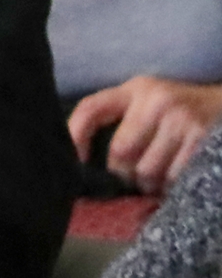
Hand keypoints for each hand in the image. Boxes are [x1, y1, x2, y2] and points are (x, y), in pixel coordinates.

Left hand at [72, 75, 221, 193]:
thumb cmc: (184, 110)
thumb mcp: (152, 102)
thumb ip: (125, 119)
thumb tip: (86, 157)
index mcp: (136, 88)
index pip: (91, 108)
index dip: (75, 136)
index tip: (75, 161)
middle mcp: (156, 100)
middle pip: (120, 150)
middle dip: (123, 173)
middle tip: (133, 180)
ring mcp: (181, 119)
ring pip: (146, 170)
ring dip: (149, 185)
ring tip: (156, 182)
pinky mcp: (202, 140)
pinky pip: (174, 178)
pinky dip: (171, 188)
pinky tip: (174, 183)